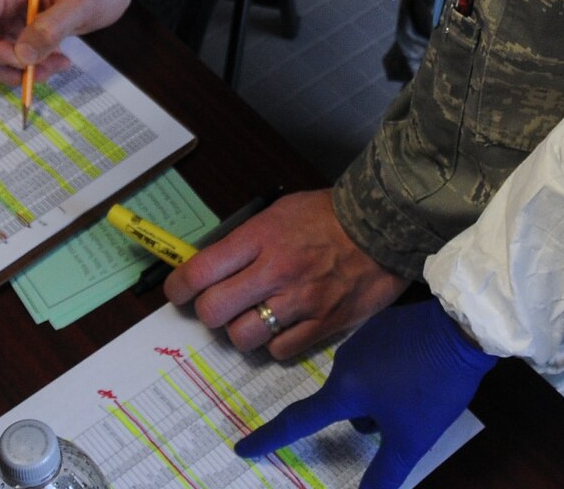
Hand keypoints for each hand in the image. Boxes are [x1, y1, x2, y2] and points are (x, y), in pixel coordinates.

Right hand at [0, 0, 137, 85]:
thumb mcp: (82, 3)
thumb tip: (22, 55)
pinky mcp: (10, 29)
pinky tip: (51, 61)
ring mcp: (1, 14)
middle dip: (4, 65)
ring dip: (14, 70)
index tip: (23, 60)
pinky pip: (3, 57)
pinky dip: (23, 67)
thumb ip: (51, 27)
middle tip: (43, 70)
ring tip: (53, 66)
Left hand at [164, 189, 408, 359]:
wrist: (385, 226)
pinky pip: (278, 351)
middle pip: (214, 311)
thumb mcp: (280, 211)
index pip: (200, 272)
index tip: (179, 293)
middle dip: (209, 311)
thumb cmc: (330, 216)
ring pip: (243, 337)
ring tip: (253, 317)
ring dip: (241, 330)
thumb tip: (210, 265)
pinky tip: (284, 326)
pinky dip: (274, 343)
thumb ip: (246, 239)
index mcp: (261, 238)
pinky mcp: (323, 325)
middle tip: (219, 306)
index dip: (179, 288)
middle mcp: (276, 271)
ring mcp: (300, 302)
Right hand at [233, 300, 494, 488]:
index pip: (297, 421)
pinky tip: (419, 370)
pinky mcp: (385, 323)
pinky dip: (391, 372)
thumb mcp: (411, 438)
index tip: (242, 446)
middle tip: (402, 419)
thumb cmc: (434, 385)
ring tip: (416, 394)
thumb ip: (384, 474)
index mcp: (344, 389)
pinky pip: (377, 358)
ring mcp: (365, 337)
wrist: (465, 326)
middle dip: (365, 419)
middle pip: (342, 404)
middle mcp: (345, 360)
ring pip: (361, 382)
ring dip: (378, 396)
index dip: (268, 439)